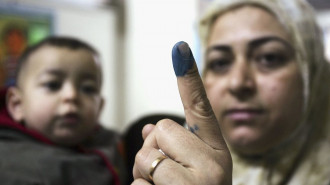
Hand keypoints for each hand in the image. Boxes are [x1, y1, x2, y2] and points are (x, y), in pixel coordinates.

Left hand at [132, 41, 231, 184]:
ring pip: (145, 154)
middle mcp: (214, 163)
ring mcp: (199, 180)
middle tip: (170, 177)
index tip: (180, 48)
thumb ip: (173, 147)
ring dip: (145, 174)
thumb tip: (149, 129)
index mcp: (217, 153)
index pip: (200, 108)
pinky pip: (137, 182)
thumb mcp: (191, 171)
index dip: (189, 77)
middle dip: (155, 151)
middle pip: (161, 128)